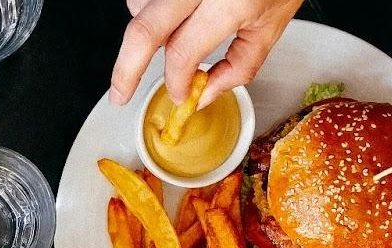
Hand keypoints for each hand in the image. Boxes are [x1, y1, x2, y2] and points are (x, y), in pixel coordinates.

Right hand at [110, 0, 302, 106]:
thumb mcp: (272, 24)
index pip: (182, 52)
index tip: (179, 94)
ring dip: (143, 30)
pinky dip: (148, 8)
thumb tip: (205, 93)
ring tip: (163, 39)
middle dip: (126, 70)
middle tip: (120, 94)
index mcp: (229, 1)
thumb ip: (239, 66)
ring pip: (138, 5)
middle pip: (144, 31)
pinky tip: (168, 15)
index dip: (176, 82)